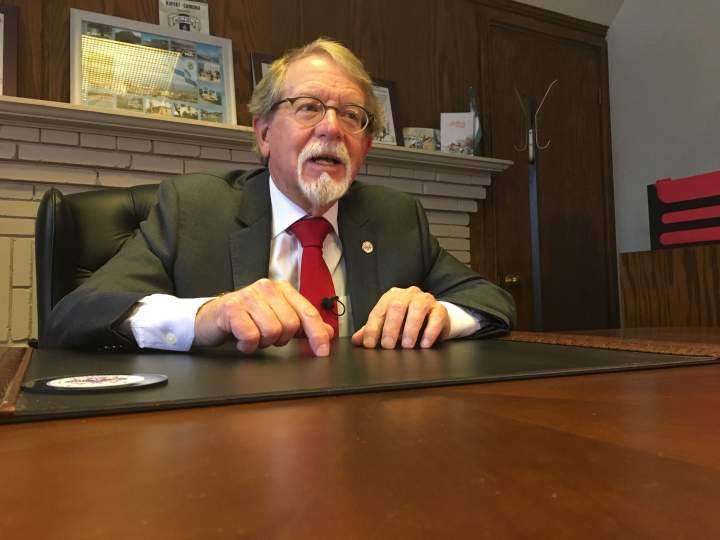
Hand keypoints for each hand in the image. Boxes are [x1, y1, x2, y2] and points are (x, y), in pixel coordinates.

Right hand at [194, 279, 333, 355]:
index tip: (323, 352)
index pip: (308, 312)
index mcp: (282, 289)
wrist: (209, 318)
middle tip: (266, 337)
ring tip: (253, 336)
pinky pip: (251, 336)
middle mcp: (267, 288)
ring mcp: (248, 296)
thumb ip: (302, 325)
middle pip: (291, 325)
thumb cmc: (245, 319)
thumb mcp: (276, 319)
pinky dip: (248, 346)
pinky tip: (242, 340)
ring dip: (263, 342)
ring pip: (272, 331)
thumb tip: (328, 333)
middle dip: (281, 339)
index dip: (317, 334)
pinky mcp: (232, 308)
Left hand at [351, 286, 449, 349]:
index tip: (370, 344)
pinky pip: (436, 317)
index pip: (379, 310)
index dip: (372, 328)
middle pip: (397, 306)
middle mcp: (408, 295)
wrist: (433, 317)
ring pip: (417, 309)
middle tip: (388, 345)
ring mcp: (425, 300)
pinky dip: (430, 332)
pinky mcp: (440, 309)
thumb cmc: (407, 321)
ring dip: (410, 329)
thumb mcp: (388, 325)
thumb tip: (356, 340)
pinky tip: (424, 343)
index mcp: (391, 297)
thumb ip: (372, 330)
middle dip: (391, 327)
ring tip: (407, 345)